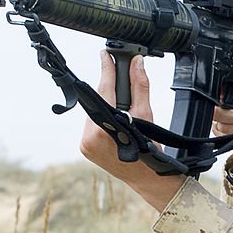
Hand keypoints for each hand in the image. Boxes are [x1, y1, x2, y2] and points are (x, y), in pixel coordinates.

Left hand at [79, 52, 186, 211]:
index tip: (105, 55)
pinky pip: (90, 126)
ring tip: (121, 111)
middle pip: (97, 102)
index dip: (106, 70)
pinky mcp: (84, 148)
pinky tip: (113, 123)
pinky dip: (101, 120)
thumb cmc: (148, 149)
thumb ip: (139, 86)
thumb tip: (137, 64)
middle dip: (108, 92)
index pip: (105, 90)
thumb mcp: (146, 115)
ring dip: (104, 107)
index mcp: (106, 128)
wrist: (145, 177)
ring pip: (92, 113)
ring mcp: (85, 144)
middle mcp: (90, 136)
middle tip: (119, 83)